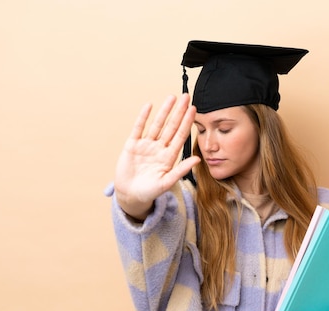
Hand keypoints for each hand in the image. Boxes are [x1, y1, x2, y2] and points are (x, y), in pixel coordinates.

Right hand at [114, 94, 199, 219]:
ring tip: (172, 97)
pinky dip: (143, 117)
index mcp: (169, 157)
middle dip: (179, 112)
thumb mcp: (167, 182)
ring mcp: (146, 145)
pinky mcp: (132, 145)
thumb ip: (181, 170)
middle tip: (187, 96)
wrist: (130, 196)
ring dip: (164, 111)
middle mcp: (159, 148)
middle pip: (171, 126)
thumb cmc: (150, 192)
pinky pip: (138, 128)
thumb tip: (198, 160)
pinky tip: (149, 106)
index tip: (194, 110)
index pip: (180, 136)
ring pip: (157, 125)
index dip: (187, 122)